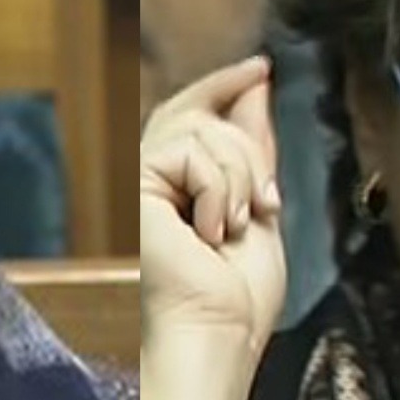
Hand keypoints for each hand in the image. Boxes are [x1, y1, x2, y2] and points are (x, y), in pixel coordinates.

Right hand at [141, 56, 286, 359]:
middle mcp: (150, 180)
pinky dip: (218, 191)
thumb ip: (252, 147)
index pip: (194, 112)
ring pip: (202, 130)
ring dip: (238, 179)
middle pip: (200, 114)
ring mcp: (139, 182)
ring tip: (232, 229)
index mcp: (177, 186)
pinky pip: (191, 152)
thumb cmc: (237, 296)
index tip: (260, 67)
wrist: (218, 332)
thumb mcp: (259, 206)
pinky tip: (208, 234)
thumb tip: (255, 85)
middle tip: (265, 204)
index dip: (224, 84)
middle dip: (247, 150)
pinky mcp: (134, 187)